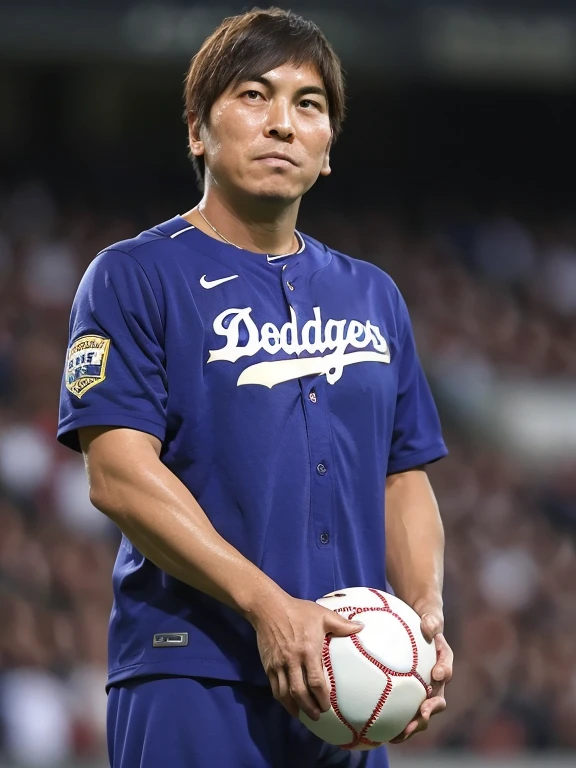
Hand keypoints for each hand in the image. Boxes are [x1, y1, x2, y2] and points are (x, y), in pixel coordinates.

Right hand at [251, 594, 363, 720]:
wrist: (269, 608)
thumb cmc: (298, 611)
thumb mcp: (322, 615)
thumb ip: (342, 624)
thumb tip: (361, 628)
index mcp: (308, 651)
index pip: (316, 681)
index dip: (322, 697)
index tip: (328, 706)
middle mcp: (292, 661)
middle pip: (300, 692)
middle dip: (309, 708)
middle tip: (318, 716)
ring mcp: (279, 664)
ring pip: (285, 693)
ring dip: (294, 707)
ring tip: (303, 715)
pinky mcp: (268, 665)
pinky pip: (274, 687)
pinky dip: (282, 699)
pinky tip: (288, 703)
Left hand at [390, 611, 452, 743]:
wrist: (416, 623)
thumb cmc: (422, 616)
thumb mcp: (428, 613)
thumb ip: (431, 619)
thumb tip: (429, 626)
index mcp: (442, 657)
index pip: (446, 665)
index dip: (445, 671)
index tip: (438, 674)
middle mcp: (436, 677)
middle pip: (438, 697)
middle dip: (431, 708)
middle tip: (421, 714)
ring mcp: (424, 688)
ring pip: (423, 710)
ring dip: (415, 723)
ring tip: (402, 733)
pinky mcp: (411, 695)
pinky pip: (407, 711)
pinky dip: (400, 723)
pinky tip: (385, 734)